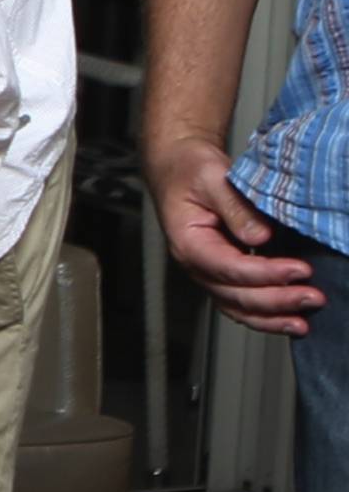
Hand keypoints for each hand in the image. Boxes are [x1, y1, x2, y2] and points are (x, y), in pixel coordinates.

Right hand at [144, 132, 323, 335]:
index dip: (265, 273)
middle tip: (312, 297)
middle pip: (234, 295)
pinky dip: (265, 317)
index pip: (228, 267)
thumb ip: (235, 206)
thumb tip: (262, 236)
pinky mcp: (222, 274)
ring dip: (272, 318)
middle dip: (276, 300)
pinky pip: (241, 304)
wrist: (178, 169)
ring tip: (303, 322)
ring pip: (238, 308)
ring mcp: (208, 273)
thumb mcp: (211, 177)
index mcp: (188, 242)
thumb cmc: (189, 170)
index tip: (300, 270)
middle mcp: (195, 265)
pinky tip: (289, 319)